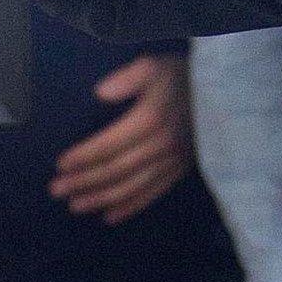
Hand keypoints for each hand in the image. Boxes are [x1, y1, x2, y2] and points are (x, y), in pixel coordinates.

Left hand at [50, 54, 195, 224]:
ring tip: (75, 206)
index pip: (108, 145)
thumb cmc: (182, 75)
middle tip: (56, 191)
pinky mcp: (181, 170)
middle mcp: (160, 146)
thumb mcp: (154, 65)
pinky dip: (130, 207)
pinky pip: (153, 193)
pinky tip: (110, 216)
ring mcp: (172, 162)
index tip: (59, 165)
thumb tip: (100, 93)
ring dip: (101, 198)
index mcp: (150, 119)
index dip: (83, 156)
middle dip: (84, 182)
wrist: (224, 91)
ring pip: (131, 187)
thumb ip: (127, 77)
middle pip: (115, 170)